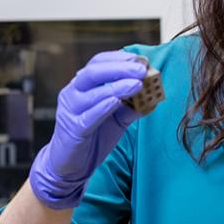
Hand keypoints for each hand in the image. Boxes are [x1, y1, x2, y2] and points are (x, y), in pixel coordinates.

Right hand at [29, 51, 147, 208]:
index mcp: (82, 86)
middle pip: (94, 72)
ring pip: (91, 93)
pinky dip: (103, 107)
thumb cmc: (93, 137)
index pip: (98, 63)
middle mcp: (72, 93)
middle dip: (120, 68)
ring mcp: (70, 110)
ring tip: (137, 84)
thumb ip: (131, 106)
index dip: (119, 58)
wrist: (70, 165)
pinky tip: (117, 101)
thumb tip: (153, 97)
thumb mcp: (116, 119)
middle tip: (141, 69)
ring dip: (117, 86)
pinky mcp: (72, 129)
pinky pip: (88, 116)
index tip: (141, 60)